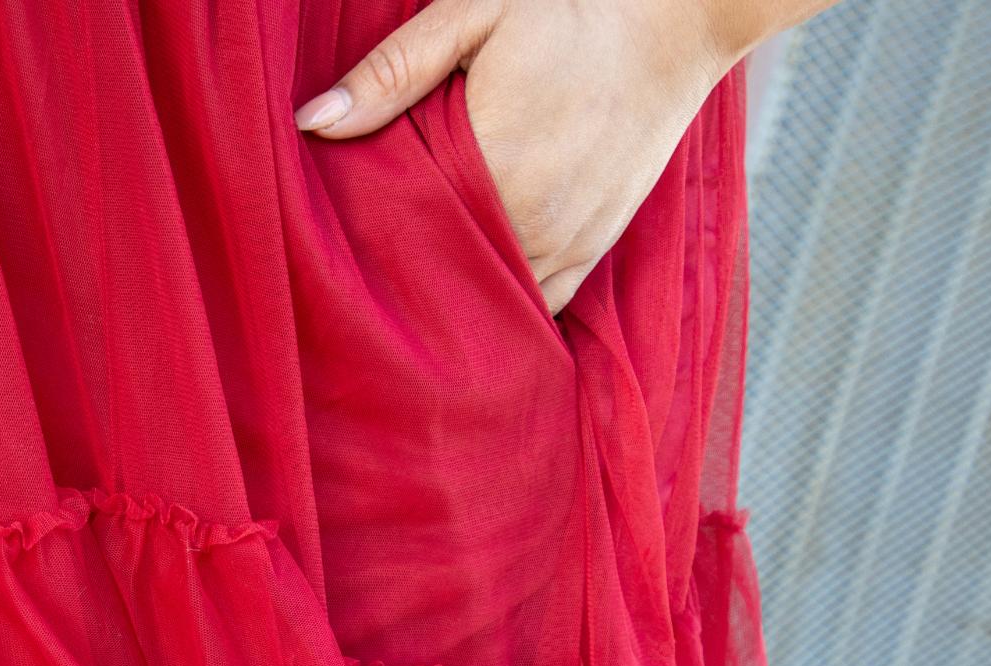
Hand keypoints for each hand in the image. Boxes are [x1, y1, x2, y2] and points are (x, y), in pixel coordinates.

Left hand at [294, 0, 806, 313]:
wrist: (677, 22)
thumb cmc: (571, 10)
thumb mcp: (473, 16)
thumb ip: (393, 73)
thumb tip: (313, 123)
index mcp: (488, 163)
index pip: (401, 231)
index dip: (365, 241)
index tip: (338, 242)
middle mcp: (527, 220)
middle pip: (439, 275)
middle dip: (402, 274)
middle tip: (366, 270)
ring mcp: (562, 245)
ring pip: (487, 302)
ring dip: (451, 299)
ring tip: (413, 291)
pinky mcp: (588, 255)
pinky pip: (534, 308)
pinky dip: (501, 311)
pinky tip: (470, 306)